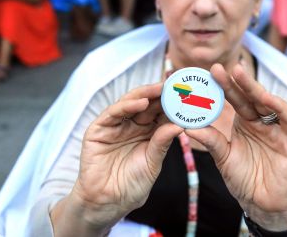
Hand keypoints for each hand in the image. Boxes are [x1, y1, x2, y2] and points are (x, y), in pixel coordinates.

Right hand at [71, 83, 182, 227]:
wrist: (108, 204)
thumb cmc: (132, 185)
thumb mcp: (153, 162)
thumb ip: (162, 142)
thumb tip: (180, 125)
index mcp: (148, 132)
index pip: (161, 112)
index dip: (173, 102)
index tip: (188, 93)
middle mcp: (132, 125)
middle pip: (147, 104)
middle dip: (161, 93)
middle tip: (175, 84)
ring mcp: (115, 126)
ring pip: (131, 103)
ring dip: (146, 94)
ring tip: (161, 88)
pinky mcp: (98, 129)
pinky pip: (113, 113)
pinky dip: (127, 105)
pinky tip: (141, 102)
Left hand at [186, 64, 286, 230]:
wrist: (261, 203)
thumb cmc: (243, 177)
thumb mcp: (223, 156)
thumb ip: (210, 140)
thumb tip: (187, 127)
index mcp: (245, 122)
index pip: (235, 99)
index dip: (224, 86)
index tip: (209, 73)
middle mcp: (261, 121)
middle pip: (250, 96)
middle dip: (237, 81)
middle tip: (220, 68)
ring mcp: (277, 128)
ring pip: (268, 102)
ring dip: (255, 88)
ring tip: (239, 75)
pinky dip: (279, 106)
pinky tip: (266, 97)